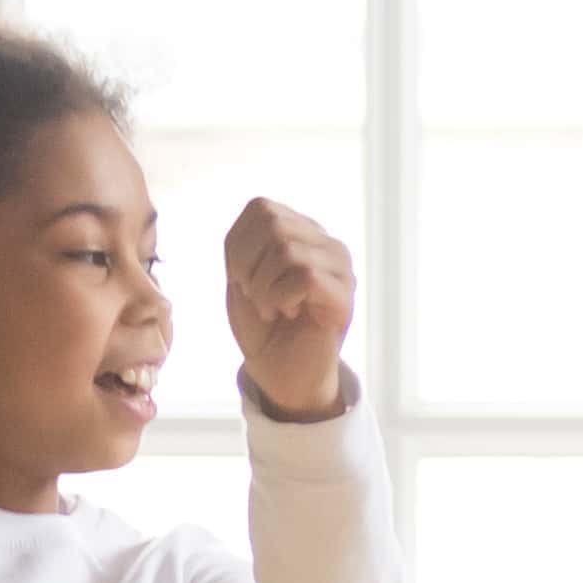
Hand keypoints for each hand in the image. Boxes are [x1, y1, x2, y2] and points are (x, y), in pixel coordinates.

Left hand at [225, 197, 358, 420]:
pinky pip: (305, 276)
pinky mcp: (344, 296)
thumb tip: (263, 211)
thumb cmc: (261, 327)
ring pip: (287, 249)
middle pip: (273, 223)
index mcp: (300, 232)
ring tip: (271, 308)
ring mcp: (339, 268)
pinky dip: (281, 298)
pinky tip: (288, 313)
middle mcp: (324, 242)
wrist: (278, 373)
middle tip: (255, 297)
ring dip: (263, 287)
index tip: (242, 280)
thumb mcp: (241, 276)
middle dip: (247, 265)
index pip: (261, 209)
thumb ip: (248, 241)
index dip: (238, 246)